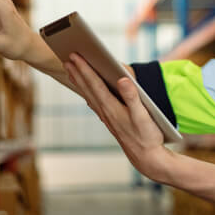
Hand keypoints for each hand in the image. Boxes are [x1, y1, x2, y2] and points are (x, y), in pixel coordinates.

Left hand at [64, 53, 170, 180]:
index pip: (95, 84)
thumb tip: (123, 79)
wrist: (147, 158)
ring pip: (89, 95)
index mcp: (112, 108)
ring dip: (80, 82)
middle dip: (78, 72)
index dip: (85, 69)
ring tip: (71, 70)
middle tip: (67, 57)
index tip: (75, 56)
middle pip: (88, 88)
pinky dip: (88, 93)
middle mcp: (106, 112)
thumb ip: (133, 97)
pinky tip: (86, 91)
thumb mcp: (143, 116)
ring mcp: (107, 117)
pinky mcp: (111, 121)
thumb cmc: (148, 136)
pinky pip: (95, 103)